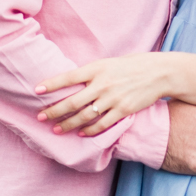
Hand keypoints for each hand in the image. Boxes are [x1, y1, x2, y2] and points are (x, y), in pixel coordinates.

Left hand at [35, 54, 168, 135]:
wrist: (159, 73)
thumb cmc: (132, 65)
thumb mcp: (109, 62)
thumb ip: (92, 73)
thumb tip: (72, 82)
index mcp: (97, 68)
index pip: (69, 77)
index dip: (51, 84)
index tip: (36, 91)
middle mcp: (103, 84)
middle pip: (72, 102)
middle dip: (54, 111)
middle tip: (40, 117)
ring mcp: (113, 99)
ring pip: (84, 116)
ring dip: (68, 125)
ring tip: (57, 129)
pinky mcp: (123, 111)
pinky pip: (102, 124)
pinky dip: (90, 131)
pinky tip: (81, 133)